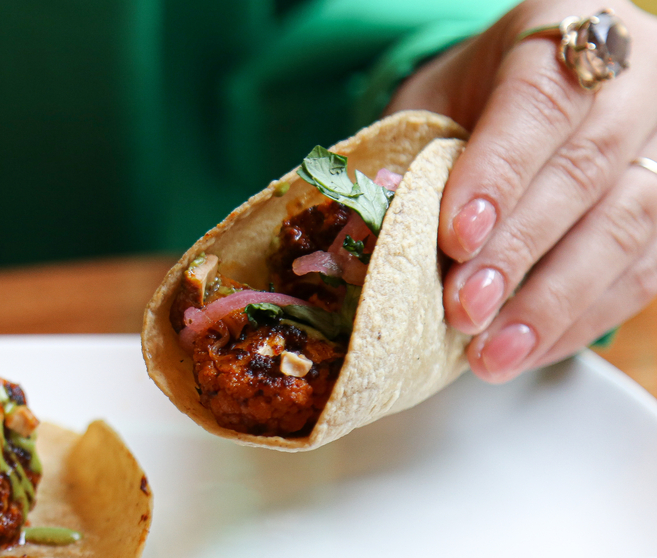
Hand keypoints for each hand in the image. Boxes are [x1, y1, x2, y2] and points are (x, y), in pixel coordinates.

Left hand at [387, 0, 656, 382]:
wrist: (529, 88)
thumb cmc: (473, 96)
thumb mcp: (432, 101)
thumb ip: (410, 152)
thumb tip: (376, 210)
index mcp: (562, 29)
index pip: (538, 103)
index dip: (498, 174)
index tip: (454, 237)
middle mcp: (634, 80)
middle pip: (586, 172)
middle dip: (517, 253)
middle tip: (463, 309)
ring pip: (629, 228)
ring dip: (554, 302)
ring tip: (492, 351)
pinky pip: (644, 271)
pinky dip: (580, 319)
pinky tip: (529, 349)